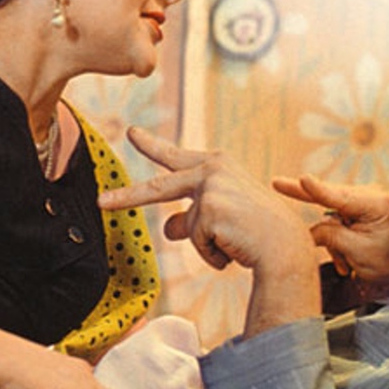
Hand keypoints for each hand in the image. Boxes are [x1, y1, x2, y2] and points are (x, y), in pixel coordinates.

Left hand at [99, 127, 320, 336]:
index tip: (132, 133)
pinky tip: (236, 247)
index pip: (176, 157)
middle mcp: (212, 169)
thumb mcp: (224, 216)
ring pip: (186, 228)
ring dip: (206, 245)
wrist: (286, 245)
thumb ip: (192, 216)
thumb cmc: (259, 229)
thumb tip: (168, 227)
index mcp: (218, 165)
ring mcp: (210, 187)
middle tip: (102, 203)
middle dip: (128, 197)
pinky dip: (213, 255)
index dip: (152, 146)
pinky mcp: (209, 209)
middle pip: (159, 188)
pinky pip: (197, 243)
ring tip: (237, 241)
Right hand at [273, 174, 388, 288]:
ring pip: (328, 211)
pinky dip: (334, 239)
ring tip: (347, 263)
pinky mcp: (355, 209)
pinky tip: (347, 260)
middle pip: (329, 196)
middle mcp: (371, 195)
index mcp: (377, 204)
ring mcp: (362, 200)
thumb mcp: (354, 251)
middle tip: (276, 182)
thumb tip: (306, 229)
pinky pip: (332, 219)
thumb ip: (328, 235)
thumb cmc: (383, 266)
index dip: (318, 190)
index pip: (340, 198)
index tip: (302, 179)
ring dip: (330, 238)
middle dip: (306, 197)